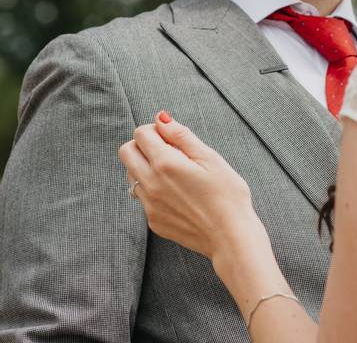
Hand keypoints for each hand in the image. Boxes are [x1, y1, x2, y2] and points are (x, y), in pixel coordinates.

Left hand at [119, 111, 263, 260]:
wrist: (231, 237)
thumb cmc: (228, 195)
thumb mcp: (210, 158)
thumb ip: (182, 135)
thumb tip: (161, 118)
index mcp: (165, 164)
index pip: (140, 134)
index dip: (156, 130)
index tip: (172, 137)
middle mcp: (151, 184)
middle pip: (126, 152)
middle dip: (143, 145)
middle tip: (168, 151)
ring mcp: (149, 205)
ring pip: (131, 175)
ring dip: (145, 167)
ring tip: (174, 174)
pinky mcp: (153, 221)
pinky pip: (142, 197)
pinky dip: (153, 189)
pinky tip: (178, 195)